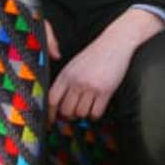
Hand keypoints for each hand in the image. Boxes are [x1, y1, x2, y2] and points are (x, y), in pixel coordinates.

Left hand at [47, 8, 162, 120]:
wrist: (114, 44)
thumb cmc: (94, 55)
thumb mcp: (74, 65)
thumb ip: (66, 82)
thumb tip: (59, 103)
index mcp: (66, 74)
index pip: (52, 99)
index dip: (50, 113)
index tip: (51, 120)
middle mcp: (76, 81)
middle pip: (66, 110)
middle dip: (69, 116)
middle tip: (73, 114)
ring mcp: (91, 86)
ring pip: (81, 113)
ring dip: (83, 114)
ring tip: (87, 107)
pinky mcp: (105, 91)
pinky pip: (96, 113)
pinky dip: (95, 114)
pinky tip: (96, 107)